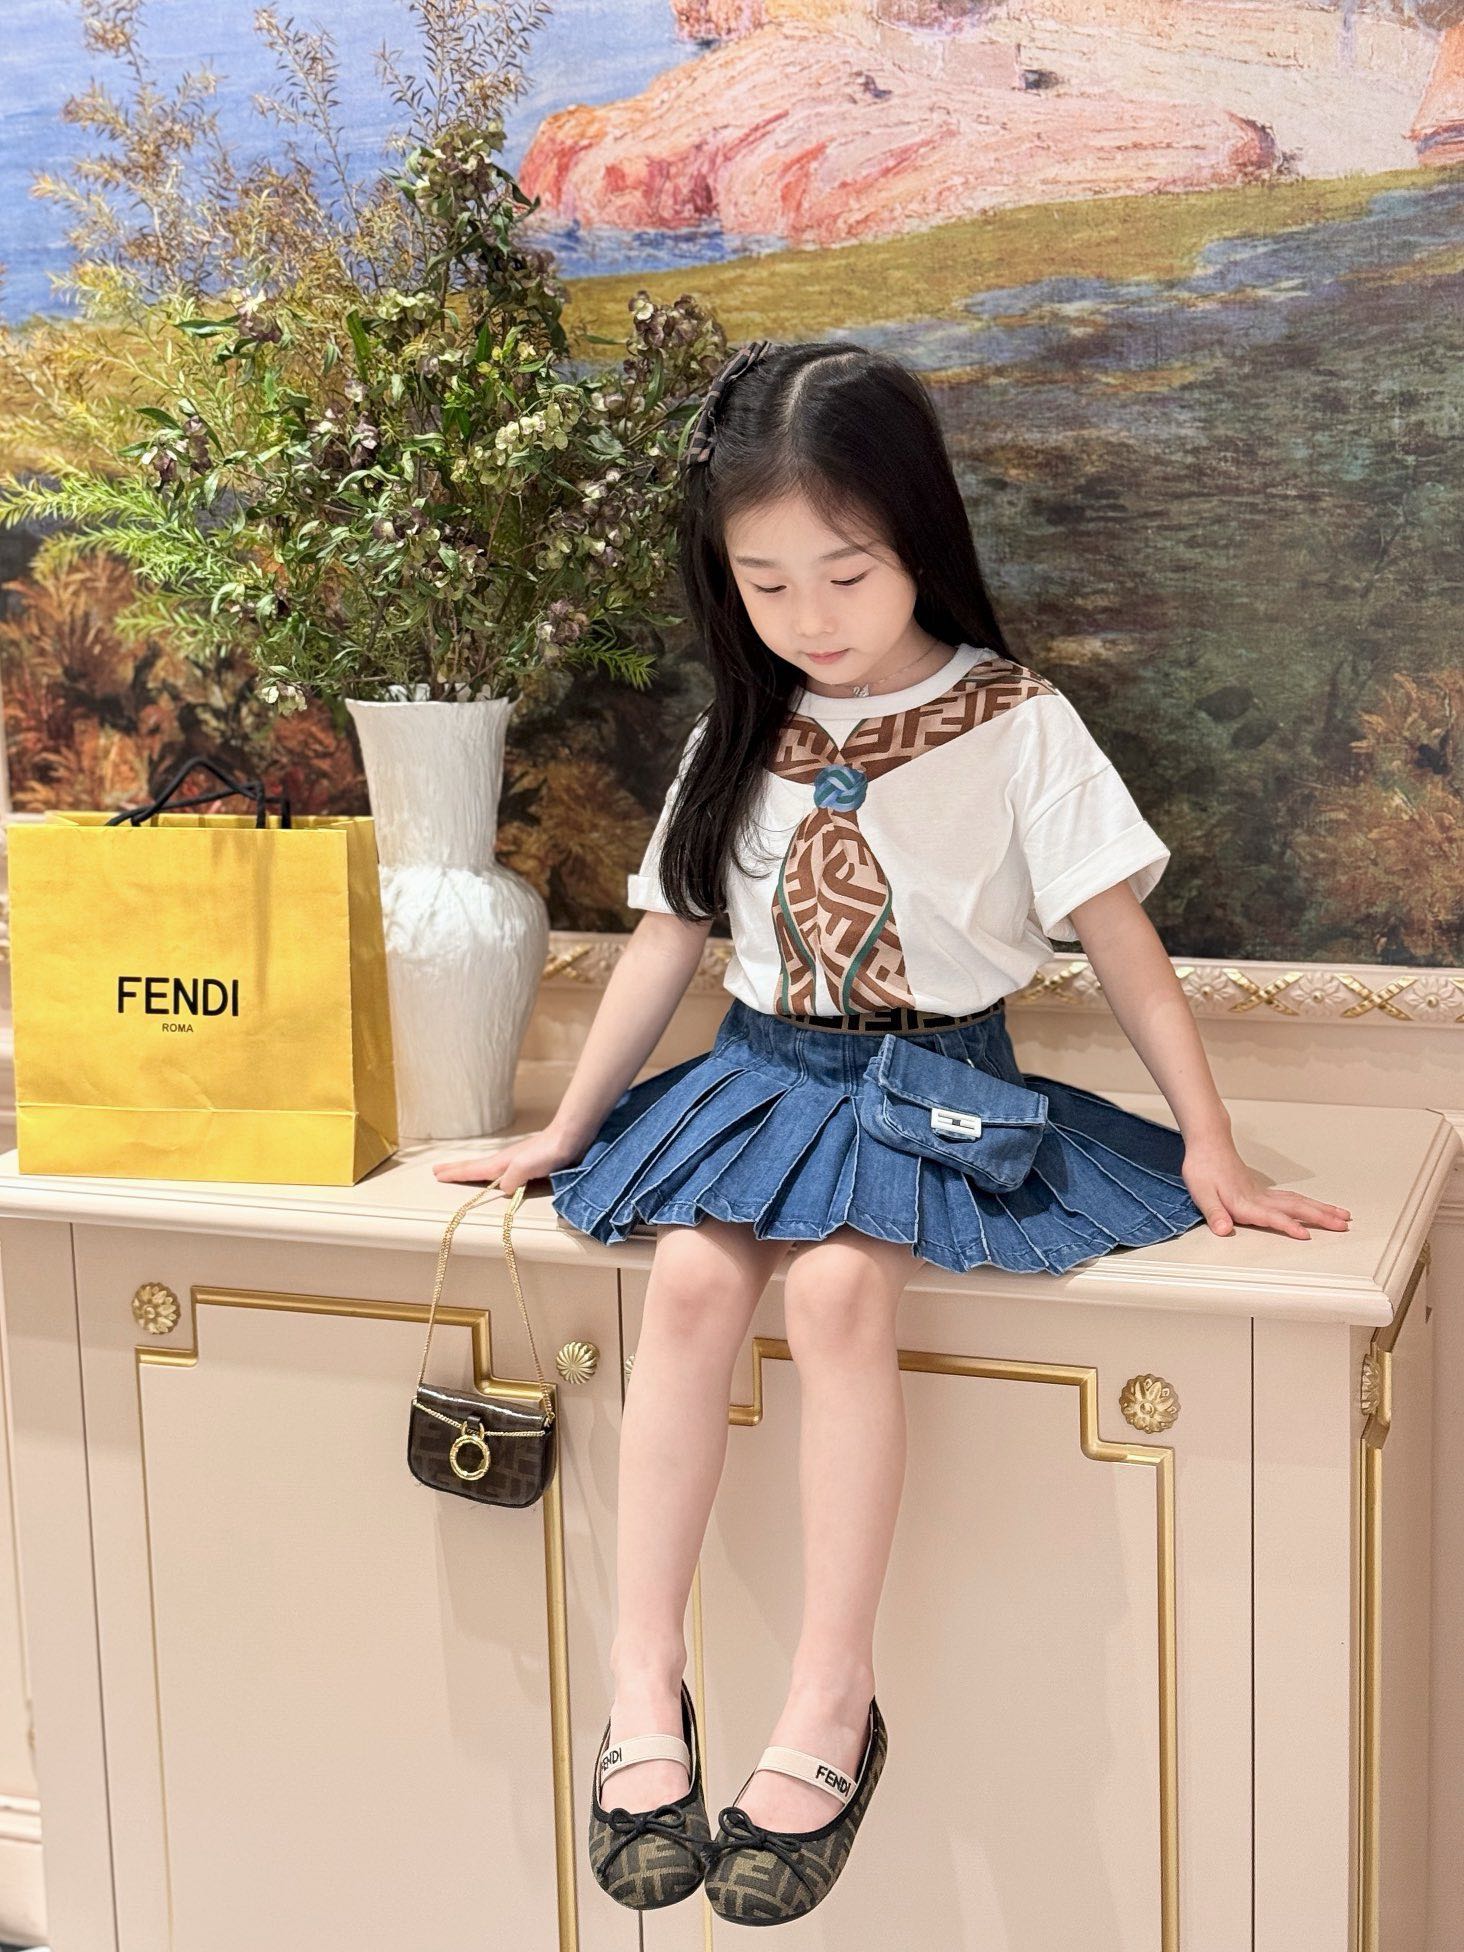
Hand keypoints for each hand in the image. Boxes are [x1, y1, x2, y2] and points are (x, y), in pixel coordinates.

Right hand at [432, 1126, 585, 1195]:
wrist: (570, 1137)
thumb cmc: (547, 1152)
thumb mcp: (523, 1168)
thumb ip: (509, 1180)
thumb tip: (501, 1189)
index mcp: (501, 1163)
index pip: (472, 1170)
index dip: (454, 1174)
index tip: (436, 1174)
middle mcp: (506, 1162)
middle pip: (475, 1167)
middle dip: (456, 1169)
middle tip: (437, 1170)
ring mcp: (517, 1162)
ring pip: (488, 1168)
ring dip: (471, 1171)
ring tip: (460, 1173)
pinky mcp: (531, 1165)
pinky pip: (504, 1172)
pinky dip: (491, 1174)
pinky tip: (497, 1177)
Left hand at [1181, 1140, 1350, 1240]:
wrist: (1208, 1145)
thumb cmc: (1204, 1169)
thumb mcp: (1202, 1194)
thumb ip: (1215, 1214)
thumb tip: (1223, 1230)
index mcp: (1246, 1202)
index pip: (1271, 1216)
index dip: (1287, 1226)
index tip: (1305, 1235)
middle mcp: (1260, 1198)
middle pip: (1296, 1207)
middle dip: (1321, 1217)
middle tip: (1343, 1225)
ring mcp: (1265, 1193)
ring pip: (1299, 1201)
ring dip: (1322, 1209)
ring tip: (1343, 1216)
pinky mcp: (1264, 1191)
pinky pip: (1294, 1198)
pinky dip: (1310, 1203)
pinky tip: (1319, 1207)